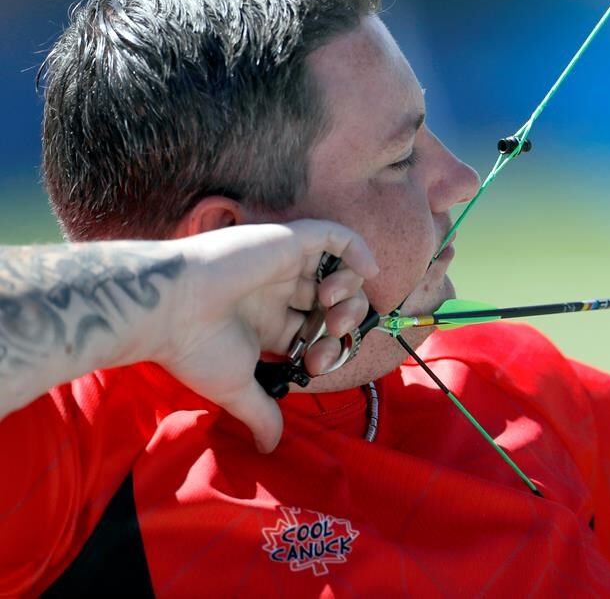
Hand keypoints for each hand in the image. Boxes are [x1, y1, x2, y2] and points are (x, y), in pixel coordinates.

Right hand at [154, 221, 378, 451]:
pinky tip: (367, 271)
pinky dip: (359, 249)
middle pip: (331, 301)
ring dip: (350, 290)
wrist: (169, 309)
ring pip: (337, 268)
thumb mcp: (236, 388)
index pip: (314, 330)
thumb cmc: (194, 348)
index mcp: (266, 320)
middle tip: (334, 330)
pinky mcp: (286, 241)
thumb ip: (261, 412)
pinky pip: (335, 235)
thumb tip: (269, 448)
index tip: (317, 363)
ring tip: (332, 305)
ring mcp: (282, 263)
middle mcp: (276, 289)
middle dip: (345, 319)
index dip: (328, 347)